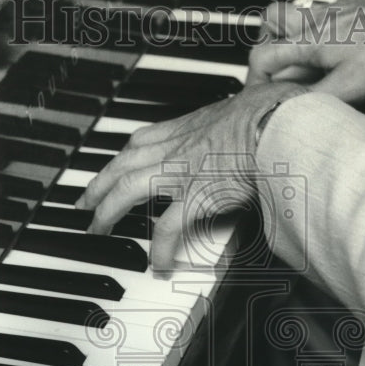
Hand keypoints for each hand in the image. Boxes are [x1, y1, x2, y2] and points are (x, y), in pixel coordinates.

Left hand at [76, 81, 304, 271]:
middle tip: (84, 201)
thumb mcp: (251, 102)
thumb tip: (261, 108)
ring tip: (96, 229)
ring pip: (127, 191)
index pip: (143, 139)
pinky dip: (159, 248)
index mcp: (189, 125)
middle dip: (98, 183)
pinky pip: (167, 228)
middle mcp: (177, 146)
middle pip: (123, 164)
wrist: (279, 122)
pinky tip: (157, 263)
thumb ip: (245, 111)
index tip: (115, 165)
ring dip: (107, 211)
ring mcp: (182, 171)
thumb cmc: (275, 111)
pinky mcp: (196, 196)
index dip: (124, 155)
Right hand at [247, 0, 364, 103]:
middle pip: (272, 18)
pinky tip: (338, 44)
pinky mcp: (358, 8)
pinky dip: (325, 27)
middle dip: (267, 43)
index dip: (255, 80)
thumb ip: (313, 99)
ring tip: (301, 57)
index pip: (262, 56)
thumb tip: (287, 112)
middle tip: (274, 68)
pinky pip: (330, 11)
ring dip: (294, 32)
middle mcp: (317, 19)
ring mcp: (337, 10)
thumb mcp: (349, 88)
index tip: (261, 98)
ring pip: (300, 11)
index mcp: (308, 40)